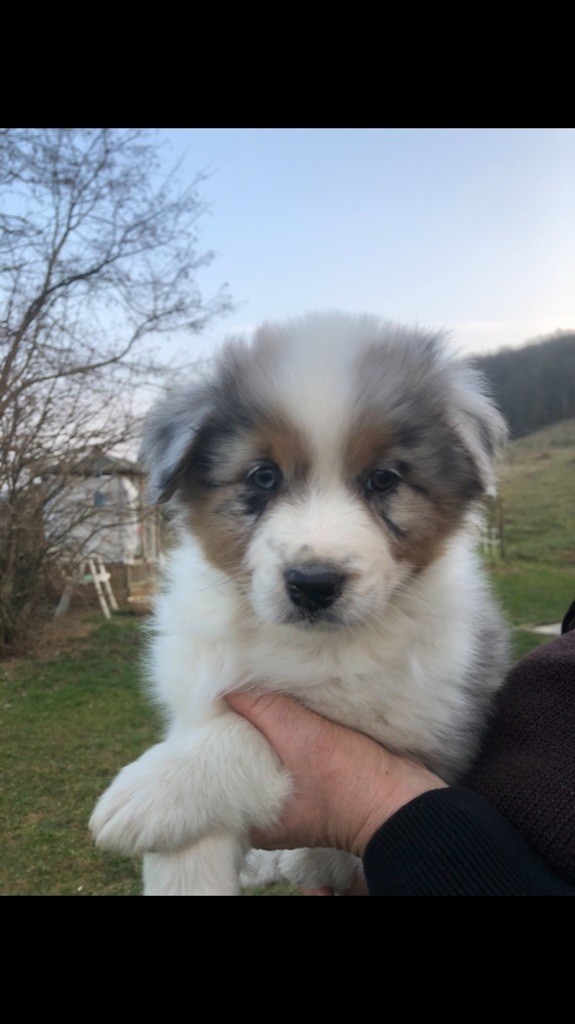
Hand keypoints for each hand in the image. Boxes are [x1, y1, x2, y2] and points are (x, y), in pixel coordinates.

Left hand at [226, 691, 446, 858]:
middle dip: (242, 729)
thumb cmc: (347, 780)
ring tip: (258, 693)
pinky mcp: (317, 784)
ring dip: (268, 727)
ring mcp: (295, 800)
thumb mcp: (296, 734)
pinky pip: (293, 752)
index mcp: (254, 819)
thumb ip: (260, 707)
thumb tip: (226, 682)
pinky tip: (287, 706)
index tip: (213, 707)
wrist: (402, 797)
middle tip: (233, 691)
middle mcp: (269, 814)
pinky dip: (290, 731)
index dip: (213, 740)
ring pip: (269, 754)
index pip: (217, 774)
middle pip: (242, 761)